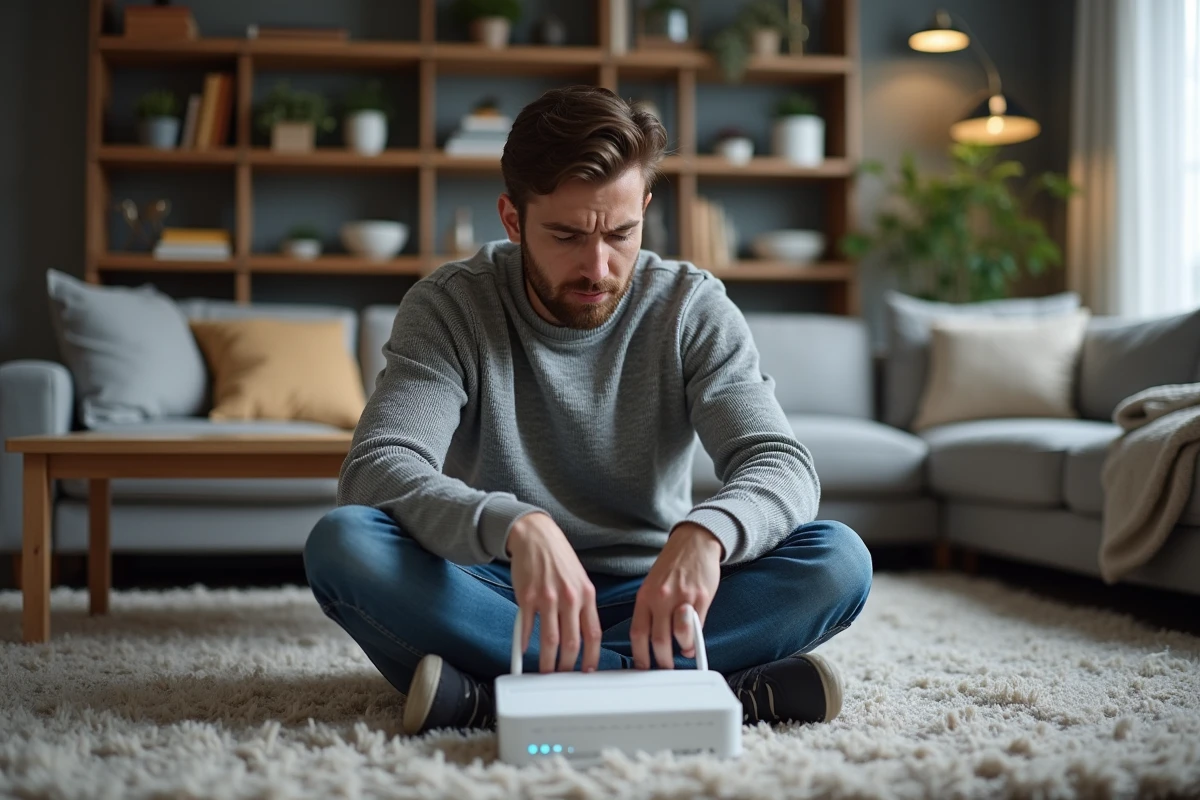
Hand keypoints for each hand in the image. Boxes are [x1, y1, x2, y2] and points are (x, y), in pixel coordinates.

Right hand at [507, 512, 601, 672]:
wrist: (536, 535)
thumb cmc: (558, 557)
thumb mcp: (580, 578)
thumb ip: (582, 605)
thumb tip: (582, 634)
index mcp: (586, 594)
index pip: (593, 634)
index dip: (591, 657)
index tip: (587, 670)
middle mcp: (569, 597)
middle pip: (571, 642)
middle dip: (567, 665)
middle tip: (562, 675)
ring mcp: (547, 598)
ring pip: (550, 640)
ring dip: (547, 661)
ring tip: (545, 671)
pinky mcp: (527, 597)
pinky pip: (527, 627)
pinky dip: (525, 643)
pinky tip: (524, 650)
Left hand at [630, 523, 722, 669]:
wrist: (694, 542)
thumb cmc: (672, 565)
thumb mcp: (652, 585)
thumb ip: (652, 611)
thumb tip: (655, 641)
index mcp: (645, 596)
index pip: (638, 633)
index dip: (639, 656)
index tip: (642, 668)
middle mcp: (661, 598)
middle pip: (659, 641)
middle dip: (662, 662)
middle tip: (665, 668)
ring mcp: (682, 598)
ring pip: (680, 637)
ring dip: (682, 650)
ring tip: (683, 652)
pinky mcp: (701, 598)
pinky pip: (698, 627)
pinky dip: (696, 640)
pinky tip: (694, 642)